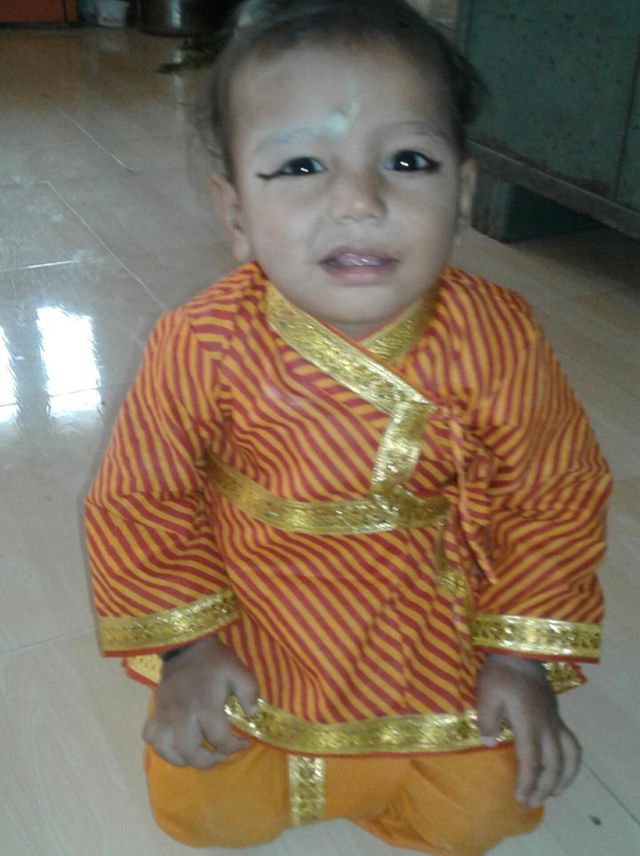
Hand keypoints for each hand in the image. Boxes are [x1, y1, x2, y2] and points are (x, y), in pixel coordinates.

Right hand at [142, 636, 258, 768]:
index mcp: (206, 705)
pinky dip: (163, 747)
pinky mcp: (156, 710)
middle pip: (190, 753)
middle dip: (208, 761)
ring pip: (167, 750)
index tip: (243, 743)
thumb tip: (252, 714)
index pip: (220, 739)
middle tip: (220, 754)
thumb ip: (250, 692)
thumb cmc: (215, 661)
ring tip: (198, 753)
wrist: (187, 645)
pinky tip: (176, 743)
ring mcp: (166, 714)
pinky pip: (151, 738)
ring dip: (184, 758)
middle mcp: (183, 714)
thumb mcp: (239, 671)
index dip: (234, 748)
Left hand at [477, 654, 580, 807]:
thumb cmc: (500, 672)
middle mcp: (546, 725)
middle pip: (553, 763)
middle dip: (544, 786)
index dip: (527, 781)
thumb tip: (489, 745)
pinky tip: (563, 768)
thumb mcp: (485, 693)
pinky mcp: (556, 714)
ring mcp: (554, 719)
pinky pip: (571, 743)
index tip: (520, 798)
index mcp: (528, 722)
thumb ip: (486, 720)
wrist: (520, 649)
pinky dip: (571, 761)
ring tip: (554, 793)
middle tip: (531, 802)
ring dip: (563, 777)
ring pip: (569, 755)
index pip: (532, 760)